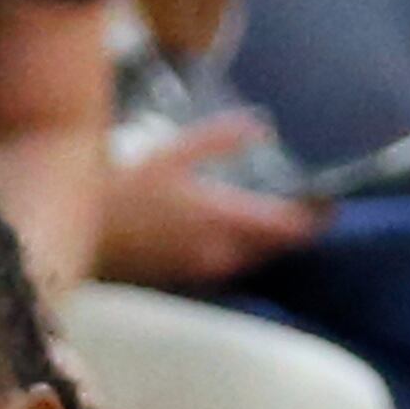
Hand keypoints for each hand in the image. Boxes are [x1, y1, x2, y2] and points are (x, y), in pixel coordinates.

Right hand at [95, 116, 329, 289]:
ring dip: (268, 246)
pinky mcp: (186, 282)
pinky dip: (242, 255)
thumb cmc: (124, 187)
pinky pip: (229, 271)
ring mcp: (202, 273)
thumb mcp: (173, 152)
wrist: (78, 232)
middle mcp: (219, 252)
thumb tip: (264, 126)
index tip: (331, 202)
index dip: (315, 216)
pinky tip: (237, 239)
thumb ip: (222, 139)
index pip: (288, 227)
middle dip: (293, 231)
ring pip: (252, 262)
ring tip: (275, 222)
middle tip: (308, 209)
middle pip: (275, 249)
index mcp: (221, 218)